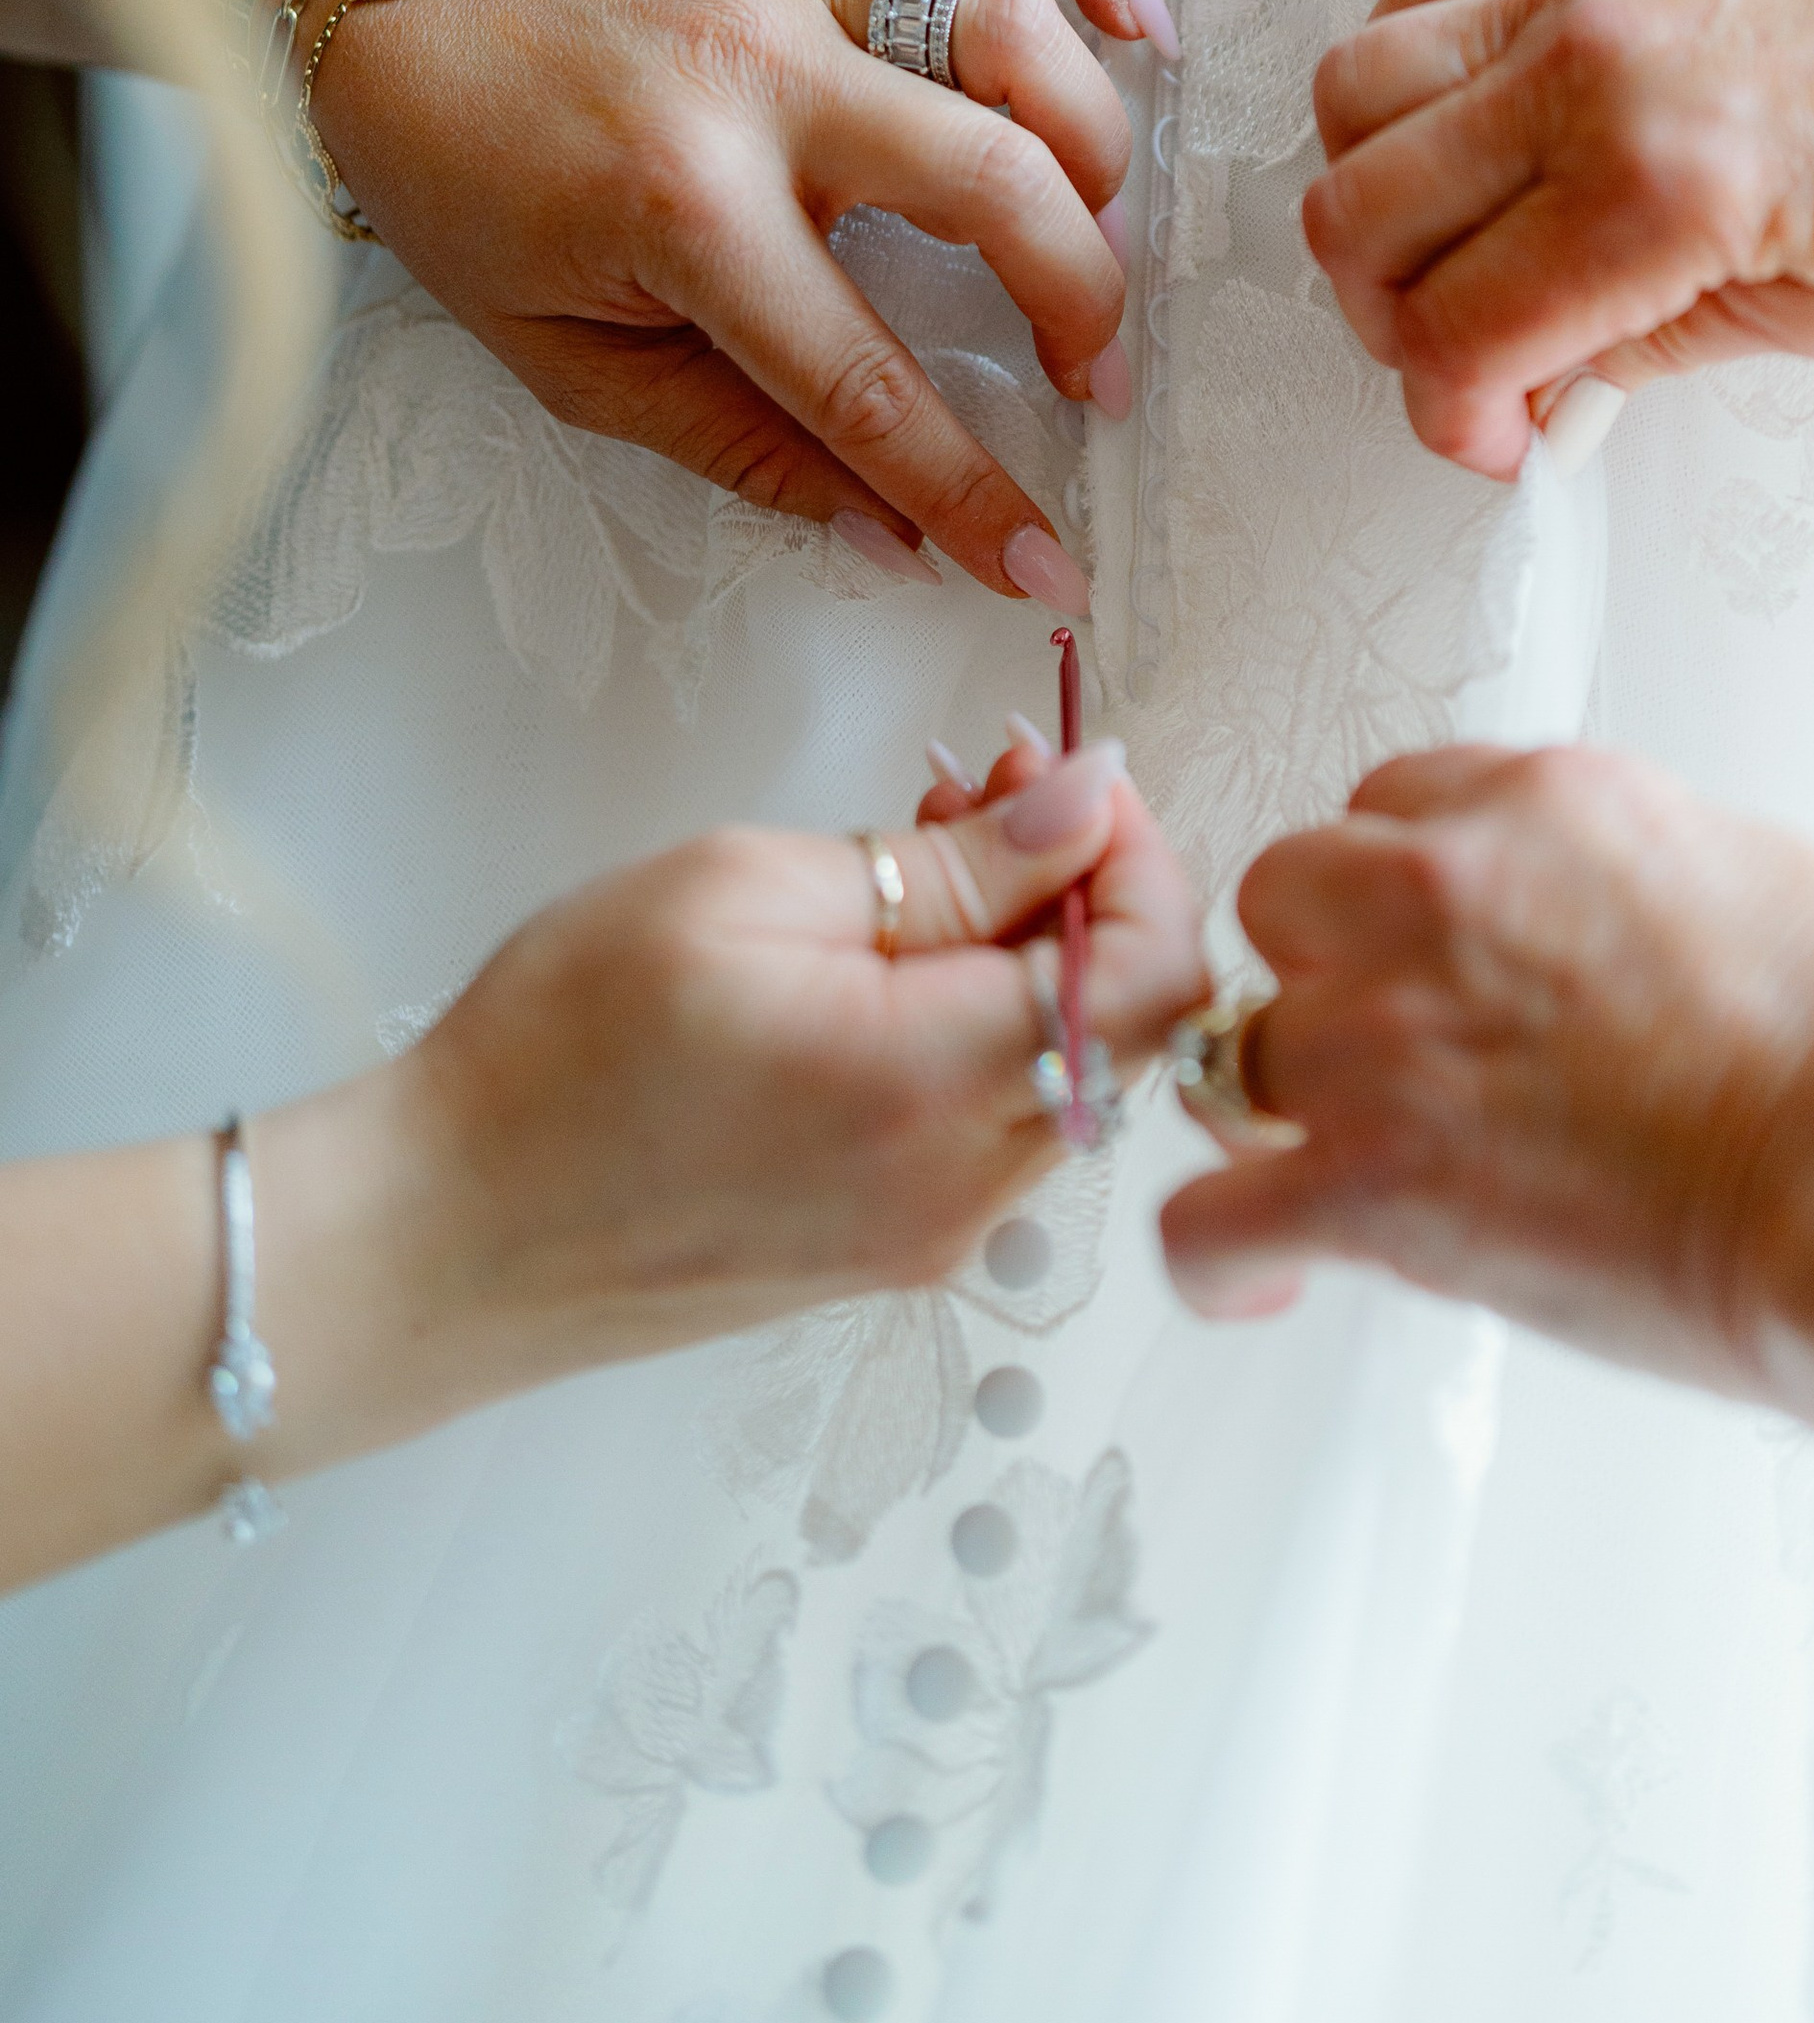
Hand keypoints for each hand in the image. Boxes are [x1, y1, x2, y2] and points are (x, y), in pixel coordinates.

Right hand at [267, 743, 1204, 1466]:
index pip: (1158, 976)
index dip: (1139, 856)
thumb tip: (1091, 805)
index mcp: (938, 1084)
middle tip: (990, 784)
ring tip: (928, 852)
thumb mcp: (747, 887)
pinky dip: (985, 1023)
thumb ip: (953, 861)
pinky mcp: (891, 1248)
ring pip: (1068, 1072)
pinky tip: (898, 956)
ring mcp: (933, 1233)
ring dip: (1037, 951)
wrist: (446, 1233)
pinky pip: (996, 1123)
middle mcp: (966, 1185)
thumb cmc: (562, 1049)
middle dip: (1089, 887)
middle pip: (1129, 1027)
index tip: (1061, 774)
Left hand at [319, 0, 1181, 600]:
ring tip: (1093, 227)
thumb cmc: (468, 187)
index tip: (1041, 563)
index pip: (866, 379)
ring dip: (1090, 141)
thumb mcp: (569, 360)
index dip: (967, 491)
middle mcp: (757, 76)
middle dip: (1081, 306)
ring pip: (1011, 28)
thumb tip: (891, 536)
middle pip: (993, 184)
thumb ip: (740, 446)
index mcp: (682, 208)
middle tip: (1095, 383)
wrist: (387, 7)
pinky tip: (1133, 22)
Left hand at [1158, 742, 1813, 1381]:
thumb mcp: (1782, 883)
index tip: (1450, 949)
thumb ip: (1667, 885)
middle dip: (1331, 971)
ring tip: (1344, 1168)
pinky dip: (1225, 1256)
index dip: (1418, 888)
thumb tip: (1666, 929)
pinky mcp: (1368, 1183)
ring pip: (1239, 1041)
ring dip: (1284, 1103)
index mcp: (1553, 805)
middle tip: (1404, 1052)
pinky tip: (1268, 1272)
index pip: (1403, 802)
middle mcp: (1441, 891)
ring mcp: (1387, 1036)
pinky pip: (1207, 1218)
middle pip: (1293, 894)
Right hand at [1302, 0, 1813, 479]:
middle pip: (1356, 212)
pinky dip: (1410, 69)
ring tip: (1463, 238)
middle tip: (1474, 356)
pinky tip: (1483, 126)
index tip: (1506, 441)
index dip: (1456, 420)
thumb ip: (1656, 348)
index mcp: (1671, 190)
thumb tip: (1543, 380)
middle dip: (1391, 320)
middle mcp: (1597, 68)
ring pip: (1353, 88)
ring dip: (1377, 190)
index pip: (1456, 332)